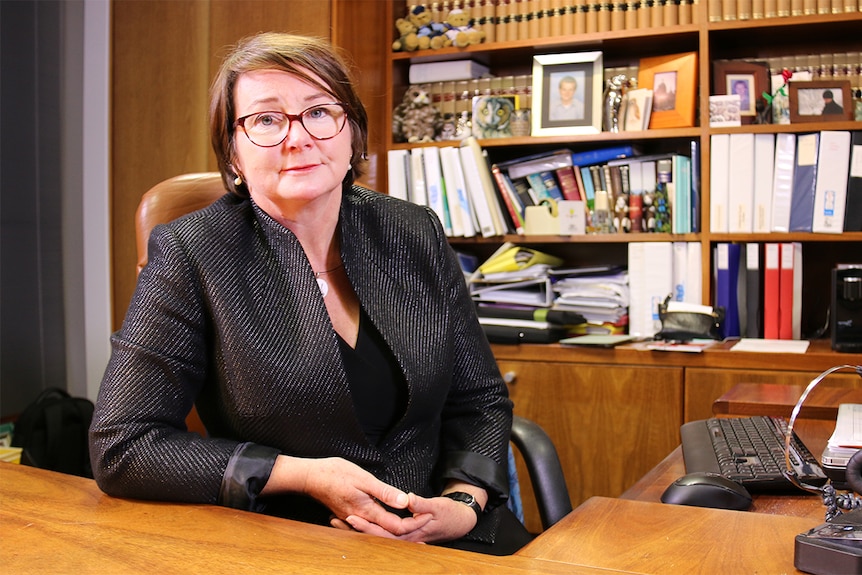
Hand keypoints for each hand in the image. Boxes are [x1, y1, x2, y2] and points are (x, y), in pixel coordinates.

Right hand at [263, 455, 426, 535]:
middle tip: (425, 523)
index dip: (413, 522)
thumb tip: (404, 502)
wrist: (309, 477)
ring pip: (379, 529)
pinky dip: (383, 523)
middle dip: (409, 529)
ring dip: (397, 527)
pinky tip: (389, 519)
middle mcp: (361, 519)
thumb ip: (384, 492)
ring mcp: (354, 518)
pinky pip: (369, 524)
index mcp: (367, 510)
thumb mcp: (363, 478)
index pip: (396, 525)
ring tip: (413, 522)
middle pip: (389, 532)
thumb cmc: (334, 474)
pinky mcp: (349, 513)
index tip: (427, 515)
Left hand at [336, 492, 477, 543]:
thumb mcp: (437, 506)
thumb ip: (422, 504)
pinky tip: (354, 521)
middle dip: (355, 529)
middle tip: (335, 519)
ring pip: (376, 536)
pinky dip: (367, 527)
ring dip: (358, 530)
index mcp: (411, 533)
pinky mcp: (402, 533)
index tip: (351, 516)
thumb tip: (408, 499)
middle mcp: (404, 539)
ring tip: (336, 520)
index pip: (383, 532)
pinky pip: (382, 532)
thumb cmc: (449, 514)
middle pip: (374, 537)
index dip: (367, 525)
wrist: (459, 522)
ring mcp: (403, 537)